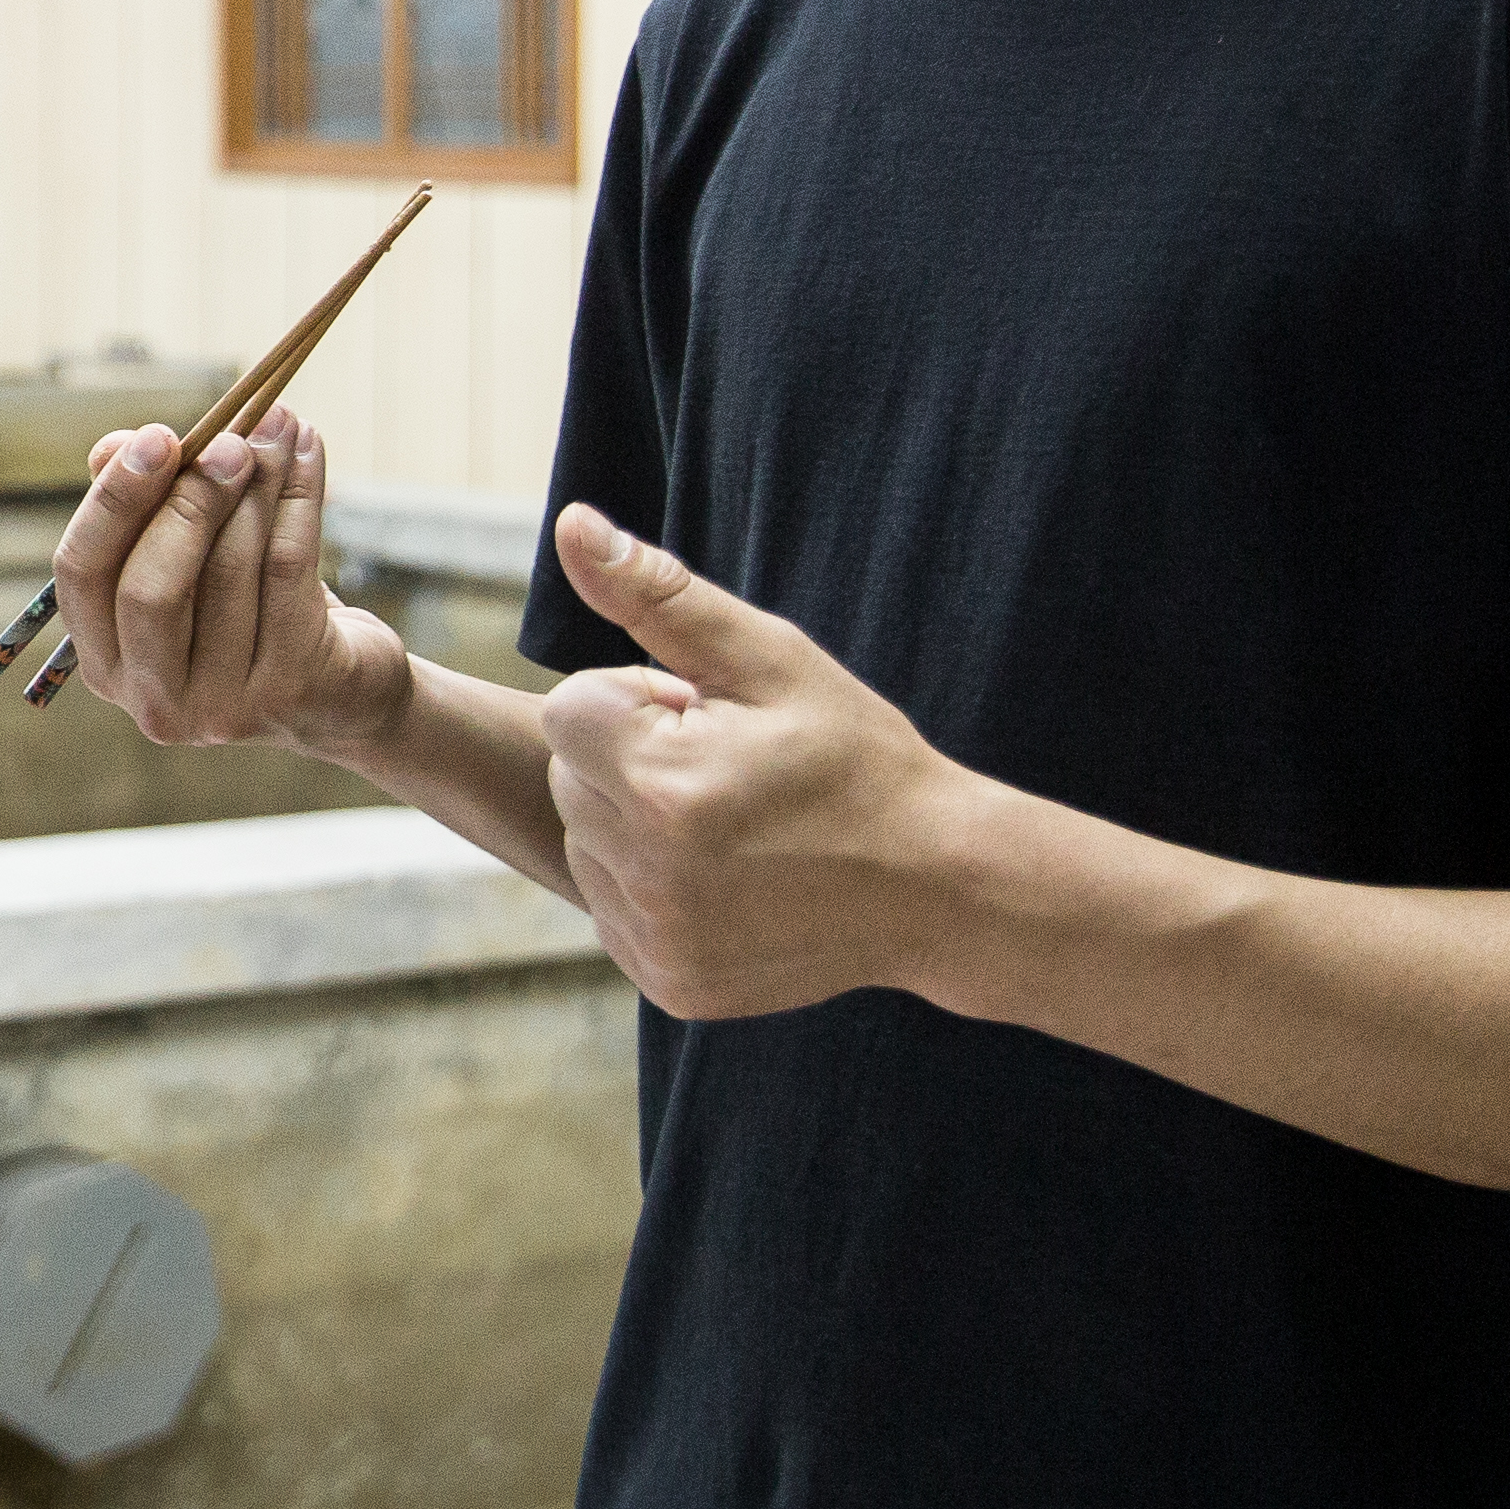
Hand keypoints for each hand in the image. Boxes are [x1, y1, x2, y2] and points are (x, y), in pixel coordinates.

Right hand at [49, 409, 413, 754]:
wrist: (340, 691)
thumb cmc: (247, 610)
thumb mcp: (187, 560)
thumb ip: (143, 506)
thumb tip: (117, 446)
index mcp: (106, 661)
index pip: (81, 574)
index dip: (113, 501)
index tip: (156, 437)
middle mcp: (152, 699)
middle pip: (150, 589)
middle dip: (191, 500)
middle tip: (231, 440)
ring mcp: (221, 707)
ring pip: (230, 572)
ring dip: (259, 484)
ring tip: (280, 426)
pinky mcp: (289, 691)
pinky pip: (290, 573)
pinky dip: (302, 500)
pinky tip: (311, 452)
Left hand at [536, 505, 975, 1020]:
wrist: (938, 884)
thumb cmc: (854, 756)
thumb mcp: (769, 660)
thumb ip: (657, 593)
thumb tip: (572, 524)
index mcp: (662, 786)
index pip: (572, 707)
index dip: (641, 700)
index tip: (714, 719)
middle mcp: (647, 874)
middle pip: (571, 776)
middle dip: (631, 758)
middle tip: (729, 770)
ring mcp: (657, 941)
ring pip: (587, 844)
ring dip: (635, 823)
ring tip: (732, 823)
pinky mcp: (669, 984)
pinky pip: (614, 909)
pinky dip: (652, 886)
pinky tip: (729, 876)